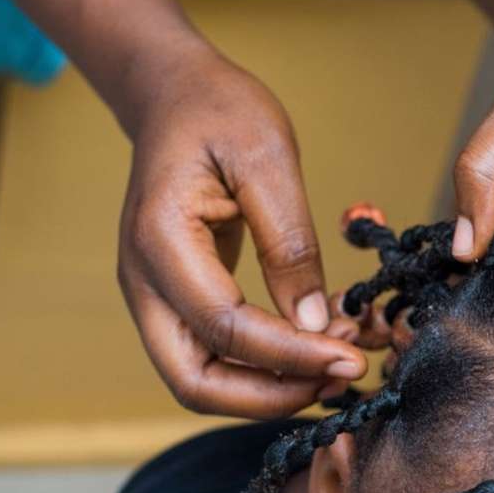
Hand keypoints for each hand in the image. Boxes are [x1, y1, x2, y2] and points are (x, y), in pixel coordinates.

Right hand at [116, 52, 365, 417]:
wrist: (177, 96)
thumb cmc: (220, 112)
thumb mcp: (268, 159)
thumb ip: (290, 242)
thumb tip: (315, 321)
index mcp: (160, 241)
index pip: (224, 328)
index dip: (289, 356)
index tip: (348, 360)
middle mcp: (145, 281)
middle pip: (194, 382)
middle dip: (271, 396)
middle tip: (340, 379)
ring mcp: (157, 295)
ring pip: (202, 379)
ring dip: (270, 389)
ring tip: (336, 367)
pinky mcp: (180, 299)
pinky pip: (216, 354)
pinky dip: (264, 367)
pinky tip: (316, 349)